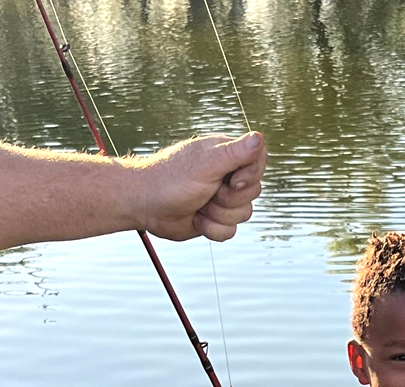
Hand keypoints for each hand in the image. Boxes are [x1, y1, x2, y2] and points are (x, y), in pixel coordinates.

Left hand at [142, 132, 266, 241]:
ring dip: (218, 215)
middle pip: (254, 192)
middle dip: (229, 199)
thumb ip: (234, 153)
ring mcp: (222, 199)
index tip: (233, 180)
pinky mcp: (216, 219)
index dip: (251, 176)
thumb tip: (260, 137)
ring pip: (244, 214)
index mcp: (228, 155)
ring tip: (199, 206)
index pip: (260, 162)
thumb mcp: (205, 165)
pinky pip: (230, 231)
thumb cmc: (171, 179)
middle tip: (207, 192)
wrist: (145, 205)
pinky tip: (196, 220)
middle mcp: (228, 175)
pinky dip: (212, 230)